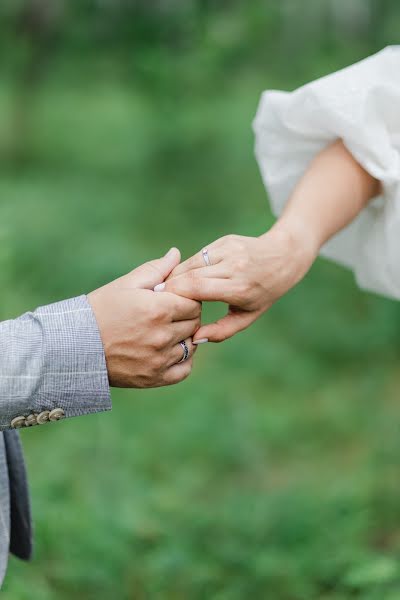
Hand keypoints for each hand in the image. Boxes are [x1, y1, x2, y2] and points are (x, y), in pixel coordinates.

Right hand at [88, 248, 200, 387]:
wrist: (75, 346)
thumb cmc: (100, 310)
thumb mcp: (126, 284)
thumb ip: (155, 269)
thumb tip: (176, 253)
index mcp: (158, 309)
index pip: (194, 301)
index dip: (186, 298)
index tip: (173, 298)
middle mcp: (162, 335)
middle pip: (195, 322)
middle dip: (186, 315)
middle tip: (169, 314)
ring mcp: (160, 359)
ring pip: (192, 344)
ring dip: (184, 337)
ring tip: (165, 331)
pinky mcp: (155, 377)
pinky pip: (185, 369)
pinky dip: (182, 360)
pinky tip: (169, 351)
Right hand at [157, 223, 316, 341]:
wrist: (284, 256)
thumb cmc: (266, 292)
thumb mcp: (249, 316)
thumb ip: (223, 330)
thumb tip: (196, 338)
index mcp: (240, 287)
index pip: (198, 288)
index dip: (176, 297)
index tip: (164, 308)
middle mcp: (234, 266)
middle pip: (189, 275)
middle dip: (169, 288)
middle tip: (156, 301)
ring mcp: (228, 250)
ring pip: (190, 263)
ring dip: (174, 277)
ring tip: (165, 292)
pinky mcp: (224, 241)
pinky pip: (197, 256)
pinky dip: (186, 268)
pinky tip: (180, 278)